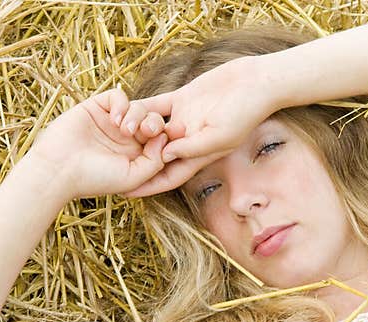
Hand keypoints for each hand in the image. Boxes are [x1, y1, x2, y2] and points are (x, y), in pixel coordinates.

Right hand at [27, 85, 168, 199]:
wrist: (59, 169)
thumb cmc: (95, 179)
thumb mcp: (133, 177)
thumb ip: (155, 161)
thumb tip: (165, 138)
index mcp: (137, 155)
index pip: (161, 139)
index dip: (171, 134)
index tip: (179, 132)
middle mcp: (127, 138)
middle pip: (153, 120)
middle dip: (156, 123)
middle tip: (149, 129)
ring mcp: (112, 122)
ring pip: (138, 107)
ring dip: (137, 115)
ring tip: (125, 130)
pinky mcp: (96, 108)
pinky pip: (118, 96)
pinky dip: (122, 104)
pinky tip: (116, 119)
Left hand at [116, 56, 279, 196]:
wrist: (257, 83)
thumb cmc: (246, 112)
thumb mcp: (220, 135)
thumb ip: (192, 147)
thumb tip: (163, 157)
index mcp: (199, 155)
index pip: (168, 176)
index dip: (147, 186)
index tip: (126, 192)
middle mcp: (189, 140)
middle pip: (156, 156)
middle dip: (135, 162)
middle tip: (109, 166)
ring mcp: (185, 119)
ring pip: (153, 129)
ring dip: (137, 130)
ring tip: (117, 130)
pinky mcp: (184, 99)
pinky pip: (157, 106)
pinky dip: (143, 108)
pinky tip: (124, 108)